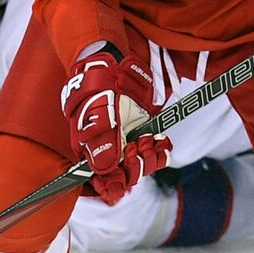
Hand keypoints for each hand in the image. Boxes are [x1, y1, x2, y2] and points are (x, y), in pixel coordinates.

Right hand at [60, 49, 171, 204]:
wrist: (112, 67)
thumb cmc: (97, 90)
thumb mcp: (96, 116)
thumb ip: (100, 143)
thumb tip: (104, 172)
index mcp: (90, 152)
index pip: (100, 182)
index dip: (111, 185)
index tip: (121, 180)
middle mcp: (109, 152)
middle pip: (124, 176)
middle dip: (134, 167)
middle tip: (138, 149)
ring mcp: (126, 143)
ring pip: (141, 166)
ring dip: (148, 159)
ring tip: (150, 143)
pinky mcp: (142, 134)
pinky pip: (154, 151)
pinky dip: (160, 150)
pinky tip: (163, 143)